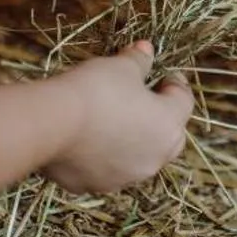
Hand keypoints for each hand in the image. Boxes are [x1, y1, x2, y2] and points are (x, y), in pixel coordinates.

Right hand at [43, 42, 193, 193]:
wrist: (52, 125)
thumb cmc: (96, 90)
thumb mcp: (121, 67)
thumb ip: (138, 61)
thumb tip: (146, 50)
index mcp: (169, 127)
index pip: (184, 101)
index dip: (174, 83)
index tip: (163, 74)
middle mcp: (155, 159)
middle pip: (168, 137)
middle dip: (160, 118)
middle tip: (145, 100)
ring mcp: (126, 177)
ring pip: (138, 158)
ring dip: (132, 141)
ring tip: (113, 121)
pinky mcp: (96, 186)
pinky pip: (106, 169)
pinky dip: (102, 156)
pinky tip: (86, 140)